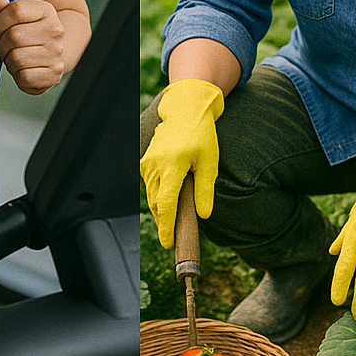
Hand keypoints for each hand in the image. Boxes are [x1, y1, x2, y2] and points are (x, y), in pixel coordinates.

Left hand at [0, 0, 66, 94]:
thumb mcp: (14, 16)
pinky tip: (23, 69)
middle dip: (1, 44)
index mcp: (46, 10)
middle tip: (6, 46)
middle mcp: (56, 30)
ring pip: (16, 58)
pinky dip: (17, 75)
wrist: (53, 53)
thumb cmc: (27, 32)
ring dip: (8, 60)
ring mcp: (57, 52)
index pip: (15, 10)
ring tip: (15, 57)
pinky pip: (23, 77)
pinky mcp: (55, 73)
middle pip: (13, 36)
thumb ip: (0, 7)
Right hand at [139, 79, 223, 247]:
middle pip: (156, 204)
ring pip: (151, 196)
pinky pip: (149, 186)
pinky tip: (168, 203)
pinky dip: (157, 197)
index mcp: (172, 165)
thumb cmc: (201, 134)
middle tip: (174, 239)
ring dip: (161, 211)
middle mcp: (155, 165)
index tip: (168, 243)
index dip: (166, 227)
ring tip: (172, 224)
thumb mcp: (210, 162)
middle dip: (164, 223)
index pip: (166, 204)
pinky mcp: (145, 162)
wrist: (185, 111)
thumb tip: (203, 215)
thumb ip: (205, 190)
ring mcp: (147, 163)